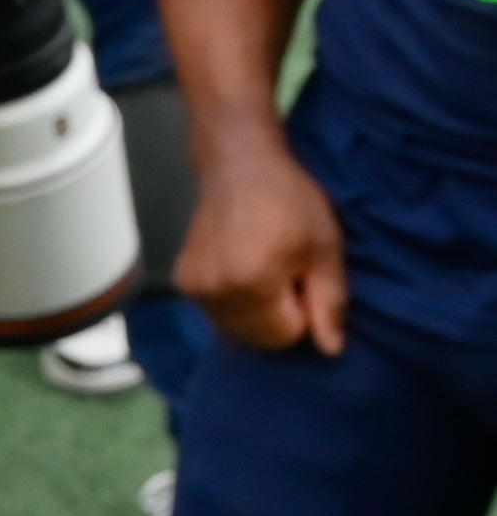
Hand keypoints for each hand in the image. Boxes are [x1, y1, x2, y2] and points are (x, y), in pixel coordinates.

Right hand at [179, 136, 349, 355]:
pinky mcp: (185, 282)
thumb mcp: (326, 246)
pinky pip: (218, 314)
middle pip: (259, 340)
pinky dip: (236, 303)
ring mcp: (195, 288)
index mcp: (254, 282)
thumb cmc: (291, 200)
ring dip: (258, 312)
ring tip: (265, 269)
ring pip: (237, 330)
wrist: (239, 165)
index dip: (305, 311)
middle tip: (288, 273)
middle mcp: (217, 291)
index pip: (288, 335)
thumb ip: (329, 300)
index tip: (305, 276)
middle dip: (281, 317)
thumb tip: (331, 350)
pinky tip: (243, 268)